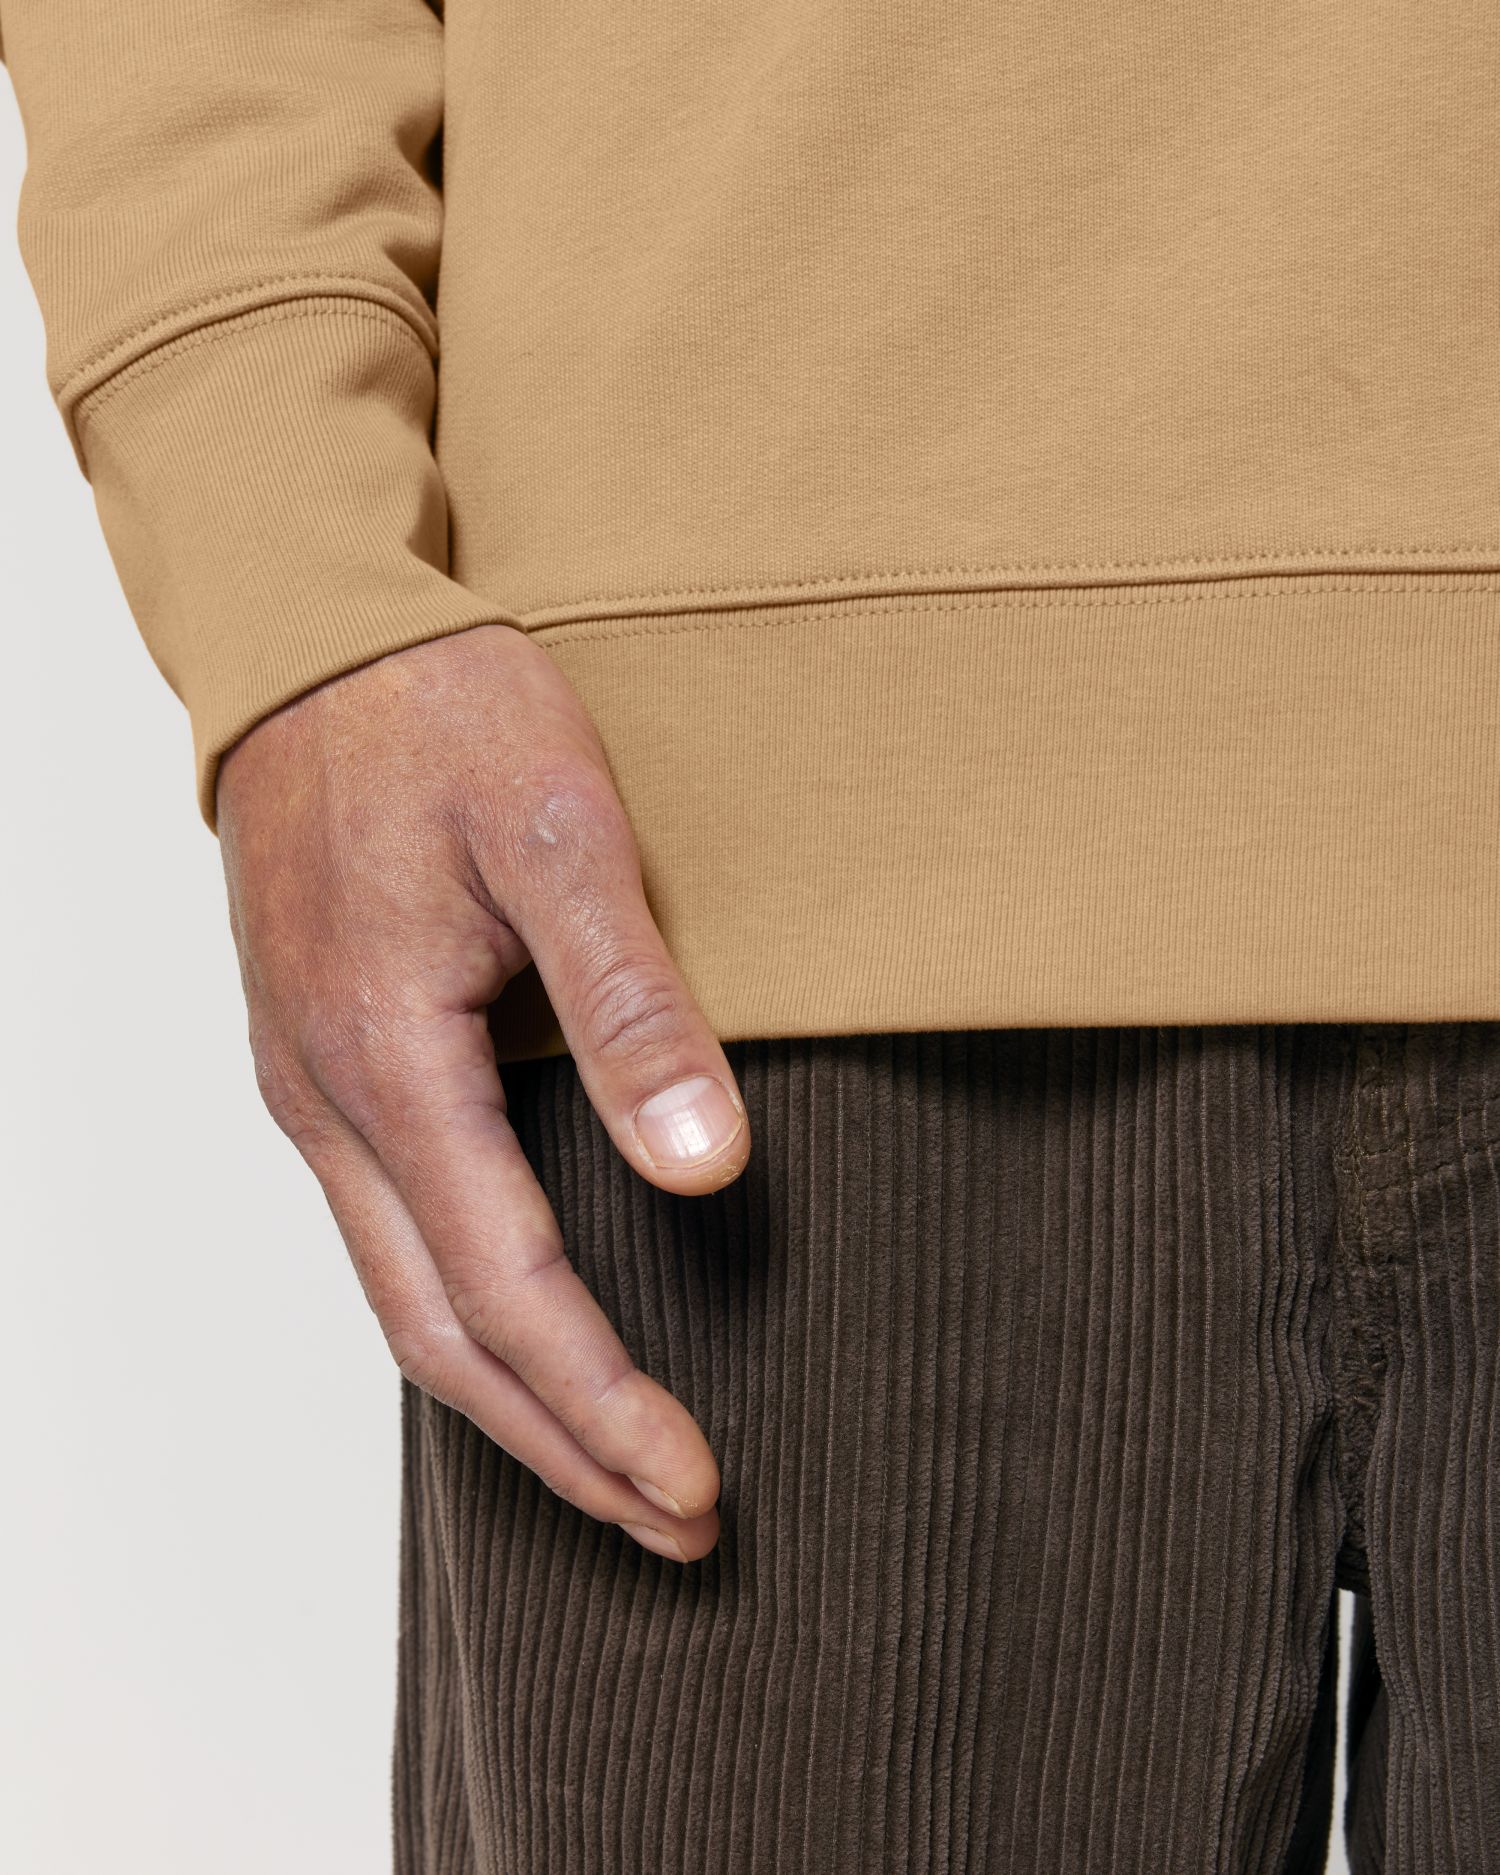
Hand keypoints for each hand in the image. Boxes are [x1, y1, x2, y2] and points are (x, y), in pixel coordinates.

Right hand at [215, 623, 749, 1563]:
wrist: (315, 640)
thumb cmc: (441, 716)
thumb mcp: (564, 837)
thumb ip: (632, 1008)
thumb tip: (707, 1172)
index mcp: (389, 1058)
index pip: (508, 1290)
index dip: (602, 1403)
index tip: (693, 1486)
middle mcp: (329, 1101)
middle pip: (441, 1338)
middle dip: (560, 1448)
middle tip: (672, 1522)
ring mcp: (311, 1087)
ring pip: (402, 1298)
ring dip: (509, 1398)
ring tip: (610, 1463)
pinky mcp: (321, 1062)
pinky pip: (384, 1233)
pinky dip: (460, 1315)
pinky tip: (522, 1329)